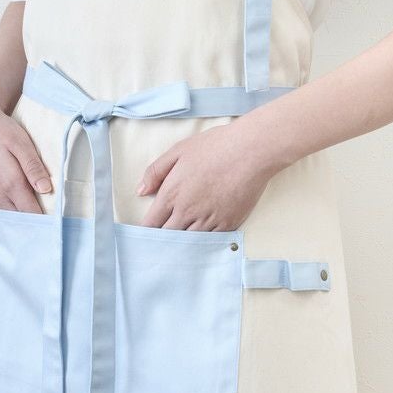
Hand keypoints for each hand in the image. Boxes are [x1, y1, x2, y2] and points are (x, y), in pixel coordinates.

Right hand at [0, 92, 52, 212]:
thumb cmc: (1, 132)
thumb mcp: (21, 144)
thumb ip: (33, 168)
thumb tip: (46, 189)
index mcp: (10, 183)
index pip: (33, 213)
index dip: (48, 219)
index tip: (61, 219)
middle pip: (24, 219)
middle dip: (39, 220)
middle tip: (56, 217)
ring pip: (13, 218)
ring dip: (27, 217)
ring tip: (44, 212)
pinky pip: (4, 212)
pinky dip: (16, 213)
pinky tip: (27, 206)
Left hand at [136, 122, 277, 230]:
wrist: (251, 151)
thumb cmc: (215, 147)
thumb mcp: (179, 151)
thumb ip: (155, 172)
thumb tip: (141, 191)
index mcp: (172, 194)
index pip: (151, 223)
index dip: (147, 230)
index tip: (146, 233)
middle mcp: (187, 211)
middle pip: (167, 237)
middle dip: (162, 240)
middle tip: (160, 242)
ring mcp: (208, 220)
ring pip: (188, 242)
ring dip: (182, 243)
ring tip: (179, 246)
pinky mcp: (227, 224)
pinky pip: (210, 241)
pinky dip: (204, 242)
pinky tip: (201, 241)